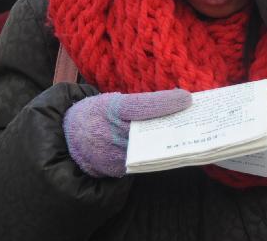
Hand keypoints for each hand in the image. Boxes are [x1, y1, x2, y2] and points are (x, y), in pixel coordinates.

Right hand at [63, 88, 191, 177]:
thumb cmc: (96, 114)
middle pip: (149, 129)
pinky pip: (143, 161)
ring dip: (169, 141)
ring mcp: (114, 153)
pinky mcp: (117, 168)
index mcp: (110, 109)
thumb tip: (172, 102)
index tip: (186, 98)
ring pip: (149, 147)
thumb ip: (137, 104)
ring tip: (191, 133)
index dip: (164, 102)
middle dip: (173, 124)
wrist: (70, 139)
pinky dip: (158, 154)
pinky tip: (172, 147)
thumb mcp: (111, 101)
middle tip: (196, 118)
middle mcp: (111, 132)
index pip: (140, 105)